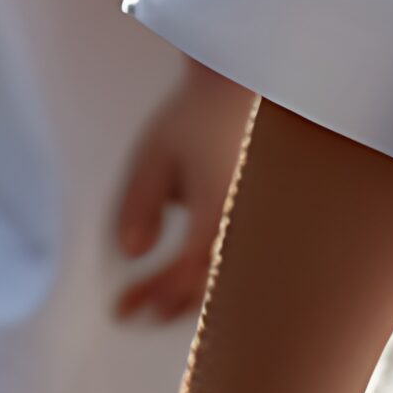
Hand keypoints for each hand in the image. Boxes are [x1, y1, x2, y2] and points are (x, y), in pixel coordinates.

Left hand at [114, 68, 253, 321]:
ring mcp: (265, 216)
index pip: (184, 272)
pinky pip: (247, 253)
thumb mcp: (155, 153)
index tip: (120, 310)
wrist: (251, 81)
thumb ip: (138, 204)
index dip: (152, 295)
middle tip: (143, 311)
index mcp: (221, 206)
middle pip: (214, 282)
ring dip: (200, 290)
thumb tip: (135, 254)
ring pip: (235, 272)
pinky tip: (200, 268)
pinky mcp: (272, 213)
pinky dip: (220, 270)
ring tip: (167, 295)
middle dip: (175, 301)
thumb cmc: (200, 115)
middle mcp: (250, 217)